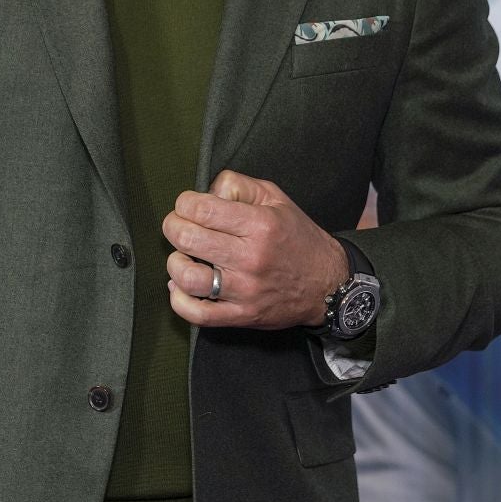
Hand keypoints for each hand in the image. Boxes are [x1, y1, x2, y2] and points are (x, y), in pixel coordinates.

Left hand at [163, 169, 348, 328]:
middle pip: (187, 238)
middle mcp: (250, 257)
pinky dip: (179, 299)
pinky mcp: (241, 316)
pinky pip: (197, 314)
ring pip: (187, 277)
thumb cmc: (298, 238)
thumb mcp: (276, 199)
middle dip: (173, 226)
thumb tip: (206, 192)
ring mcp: (244, 290)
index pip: (201, 208)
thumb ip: (239, 186)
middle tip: (179, 226)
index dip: (185, 203)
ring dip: (175, 262)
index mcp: (259, 225)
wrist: (327, 284)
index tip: (188, 205)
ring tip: (183, 255)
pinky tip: (180, 285)